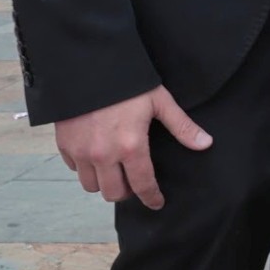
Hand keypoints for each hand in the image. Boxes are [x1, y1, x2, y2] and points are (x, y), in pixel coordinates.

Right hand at [54, 85, 211, 208]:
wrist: (88, 66)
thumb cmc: (128, 83)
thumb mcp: (160, 101)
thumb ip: (182, 126)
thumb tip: (205, 144)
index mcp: (131, 147)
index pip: (142, 185)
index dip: (151, 197)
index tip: (156, 203)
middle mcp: (103, 155)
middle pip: (113, 193)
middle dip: (126, 192)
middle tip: (134, 182)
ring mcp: (81, 152)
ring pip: (91, 185)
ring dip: (104, 182)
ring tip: (114, 170)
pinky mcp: (64, 145)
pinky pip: (74, 169)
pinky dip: (85, 167)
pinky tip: (96, 155)